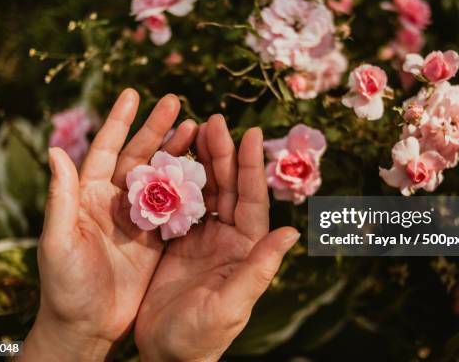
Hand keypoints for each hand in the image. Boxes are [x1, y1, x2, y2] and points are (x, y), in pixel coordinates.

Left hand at [21, 90, 197, 360]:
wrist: (87, 325)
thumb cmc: (65, 285)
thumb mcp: (58, 242)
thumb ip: (60, 198)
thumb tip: (55, 151)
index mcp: (87, 196)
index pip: (104, 150)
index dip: (119, 122)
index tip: (134, 94)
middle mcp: (113, 201)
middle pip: (137, 156)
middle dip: (156, 129)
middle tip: (177, 103)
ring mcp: (137, 218)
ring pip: (160, 176)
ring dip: (175, 152)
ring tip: (197, 129)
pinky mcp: (155, 238)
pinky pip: (175, 206)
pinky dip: (188, 187)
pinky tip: (205, 171)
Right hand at [134, 114, 299, 361]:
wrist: (166, 356)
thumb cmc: (201, 338)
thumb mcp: (231, 304)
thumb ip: (259, 268)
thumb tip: (291, 231)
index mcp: (244, 249)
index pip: (252, 201)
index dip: (251, 167)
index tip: (252, 133)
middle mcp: (227, 239)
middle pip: (228, 188)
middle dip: (223, 154)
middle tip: (214, 120)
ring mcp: (201, 239)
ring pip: (204, 192)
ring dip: (200, 162)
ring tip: (192, 128)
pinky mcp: (176, 243)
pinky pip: (178, 205)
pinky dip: (174, 182)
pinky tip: (167, 160)